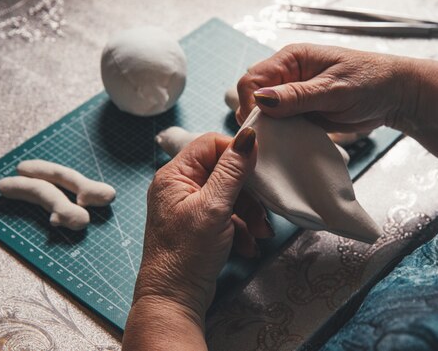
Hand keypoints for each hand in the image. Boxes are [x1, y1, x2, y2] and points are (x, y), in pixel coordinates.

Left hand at [124, 128, 265, 349]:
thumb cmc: (186, 254)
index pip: (210, 145)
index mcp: (175, 175)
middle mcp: (180, 187)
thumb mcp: (214, 207)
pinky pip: (226, 215)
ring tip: (260, 233)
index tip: (258, 168)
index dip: (236, 153)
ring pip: (229, 195)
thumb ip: (232, 170)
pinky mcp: (199, 225)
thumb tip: (248, 136)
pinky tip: (248, 245)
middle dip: (248, 192)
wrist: (175, 300)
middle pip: (224, 171)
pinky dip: (241, 228)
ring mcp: (189, 207)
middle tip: (263, 211)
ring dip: (249, 213)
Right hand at [236, 44, 408, 131]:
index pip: (252, 79)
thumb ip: (297, 95)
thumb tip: (260, 98)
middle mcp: (288, 74)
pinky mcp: (302, 112)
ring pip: (265, 114)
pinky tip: (290, 144)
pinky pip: (282, 125)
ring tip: (281, 143)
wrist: (395, 96)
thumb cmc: (371, 82)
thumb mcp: (334, 90)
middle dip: (257, 118)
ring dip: (269, 129)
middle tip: (270, 139)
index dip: (250, 103)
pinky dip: (282, 136)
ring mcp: (294, 95)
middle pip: (253, 96)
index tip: (260, 126)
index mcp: (292, 58)